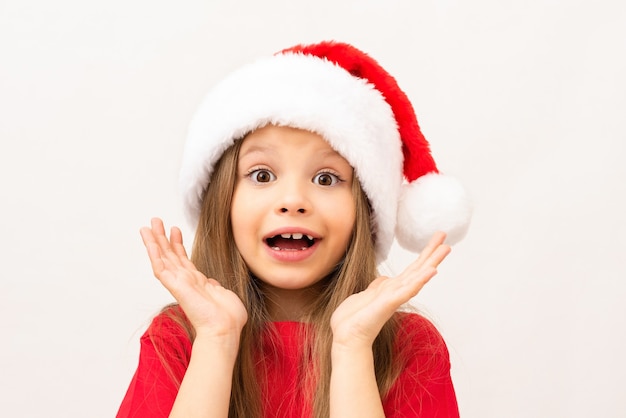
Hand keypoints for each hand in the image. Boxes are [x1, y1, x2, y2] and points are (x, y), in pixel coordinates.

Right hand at [140, 218, 247, 341]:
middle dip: (162, 238)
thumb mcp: (224, 295)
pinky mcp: (175, 286)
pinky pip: (161, 269)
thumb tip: (212, 283)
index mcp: (197, 282)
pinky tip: (150, 242)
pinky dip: (154, 254)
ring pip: (162, 259)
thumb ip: (216, 287)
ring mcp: (179, 283)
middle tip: (155, 221)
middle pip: (169, 255)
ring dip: (154, 242)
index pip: (183, 260)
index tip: (175, 229)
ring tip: (148, 226)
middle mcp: (185, 281)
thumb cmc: (228, 318)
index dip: (177, 244)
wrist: (225, 329)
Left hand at [330, 232, 450, 349]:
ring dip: (431, 262)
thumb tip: (385, 278)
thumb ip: (378, 287)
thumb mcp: (365, 295)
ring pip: (417, 276)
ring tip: (445, 248)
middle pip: (418, 269)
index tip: (437, 239)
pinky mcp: (388, 304)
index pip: (412, 268)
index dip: (424, 253)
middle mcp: (396, 292)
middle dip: (432, 253)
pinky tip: (431, 271)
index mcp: (391, 288)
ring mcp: (394, 297)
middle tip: (445, 237)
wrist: (346, 338)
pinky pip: (406, 290)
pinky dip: (419, 280)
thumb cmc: (353, 320)